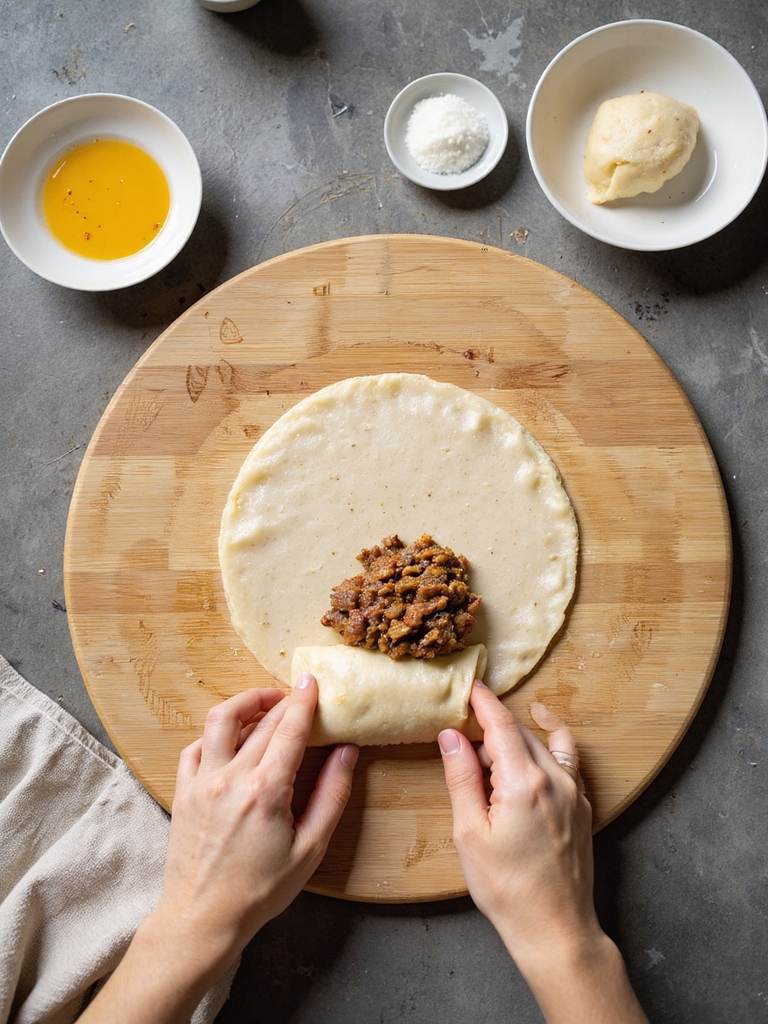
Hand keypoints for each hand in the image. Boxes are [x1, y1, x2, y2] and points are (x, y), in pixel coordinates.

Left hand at [78, 676, 357, 1023]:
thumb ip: (332, 796)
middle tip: (298, 695)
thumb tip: (347, 752)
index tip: (312, 681)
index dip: (303, 701)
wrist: (203, 918)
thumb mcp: (310, 850)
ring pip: (219, 721)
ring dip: (244, 703)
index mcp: (266, 791)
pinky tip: (230, 738)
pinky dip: (215, 734)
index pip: (288, 729)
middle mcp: (230, 778)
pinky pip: (195, 747)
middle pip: (260, 721)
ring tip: (264, 703)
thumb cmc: (261, 890)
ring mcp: (201, 782)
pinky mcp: (183, 791)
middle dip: (282, 700)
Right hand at [438, 683, 596, 965]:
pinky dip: (550, 747)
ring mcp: (576, 792)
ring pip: (547, 743)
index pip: (501, 724)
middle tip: (466, 733)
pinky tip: (532, 760)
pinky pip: (568, 761)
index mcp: (524, 782)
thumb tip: (451, 737)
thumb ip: (461, 778)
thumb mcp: (469, 833)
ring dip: (520, 736)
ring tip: (494, 750)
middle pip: (522, 731)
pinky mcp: (584, 807)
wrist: (556, 929)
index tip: (470, 686)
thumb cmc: (507, 889)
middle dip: (494, 725)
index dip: (483, 702)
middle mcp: (556, 779)